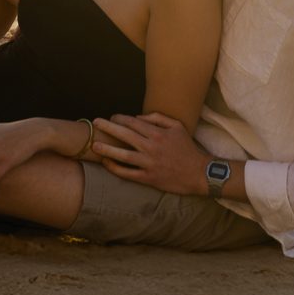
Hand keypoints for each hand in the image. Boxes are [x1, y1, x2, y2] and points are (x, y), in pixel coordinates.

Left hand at [90, 113, 207, 194]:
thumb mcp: (177, 126)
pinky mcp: (149, 178)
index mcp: (158, 134)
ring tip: (94, 145)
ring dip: (107, 149)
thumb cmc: (187, 148)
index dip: (119, 119)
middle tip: (95, 123)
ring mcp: (149, 163)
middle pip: (125, 135)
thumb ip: (158, 118)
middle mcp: (151, 147)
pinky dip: (115, 168)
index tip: (111, 118)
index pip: (133, 122)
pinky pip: (128, 173)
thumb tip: (138, 116)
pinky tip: (106, 163)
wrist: (200, 173)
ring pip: (123, 155)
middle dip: (107, 128)